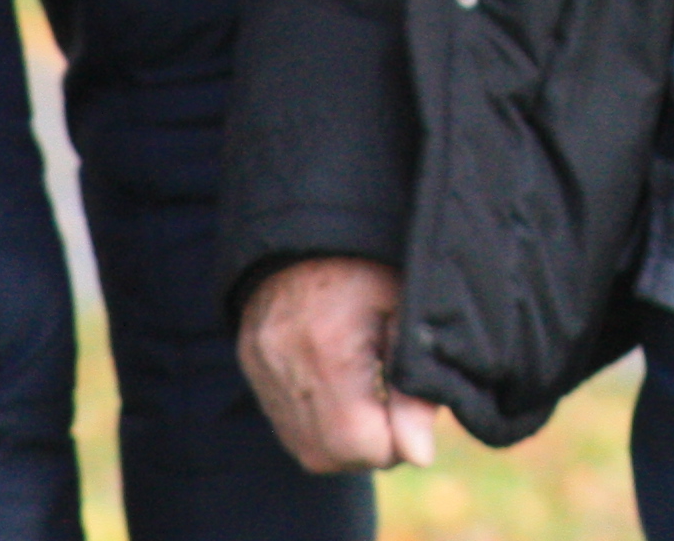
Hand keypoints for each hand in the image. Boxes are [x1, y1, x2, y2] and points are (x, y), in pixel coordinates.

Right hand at [237, 256, 444, 474]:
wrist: (313, 216)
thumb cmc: (372, 259)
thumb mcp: (408, 311)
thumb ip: (414, 388)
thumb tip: (420, 454)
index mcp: (329, 351)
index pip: (358, 445)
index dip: (397, 443)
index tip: (417, 414)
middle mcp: (286, 368)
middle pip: (327, 456)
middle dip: (371, 448)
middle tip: (400, 412)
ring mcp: (263, 369)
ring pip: (304, 448)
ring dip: (345, 441)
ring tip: (374, 400)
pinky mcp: (253, 364)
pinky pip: (286, 422)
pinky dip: (320, 424)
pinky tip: (346, 392)